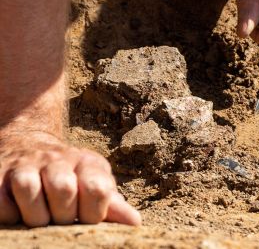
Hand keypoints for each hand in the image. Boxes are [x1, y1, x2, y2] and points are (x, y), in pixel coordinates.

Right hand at [0, 132, 140, 226]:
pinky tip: (17, 215)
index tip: (88, 219)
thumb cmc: (71, 177)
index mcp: (88, 164)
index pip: (97, 188)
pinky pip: (0, 199)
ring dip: (35, 215)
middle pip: (63, 188)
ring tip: (40, 220)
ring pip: (28, 188)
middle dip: (63, 215)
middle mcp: (57, 159)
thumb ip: (112, 205)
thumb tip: (134, 223)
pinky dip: (9, 214)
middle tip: (61, 219)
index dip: (94, 213)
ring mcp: (25, 164)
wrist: (30, 147)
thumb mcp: (95, 185)